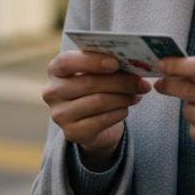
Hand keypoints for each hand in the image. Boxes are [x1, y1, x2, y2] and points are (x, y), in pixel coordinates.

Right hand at [43, 50, 151, 168]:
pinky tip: (126, 109)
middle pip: (89, 83)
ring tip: (137, 94)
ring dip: (123, 98)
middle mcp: (52, 92)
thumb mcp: (96, 73)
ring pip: (98, 102)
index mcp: (56, 69)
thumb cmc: (95, 89)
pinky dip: (119, 113)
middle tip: (142, 82)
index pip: (68, 61)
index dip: (92, 61)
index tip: (116, 62)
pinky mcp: (71, 133)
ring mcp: (59, 114)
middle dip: (121, 82)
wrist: (91, 123)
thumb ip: (107, 65)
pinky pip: (102, 120)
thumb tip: (135, 64)